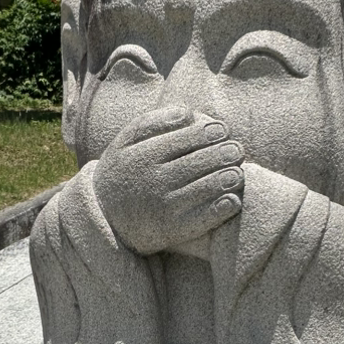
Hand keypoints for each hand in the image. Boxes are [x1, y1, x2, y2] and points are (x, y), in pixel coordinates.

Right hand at [92, 104, 243, 255]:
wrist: (104, 217)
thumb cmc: (124, 171)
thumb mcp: (126, 142)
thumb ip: (154, 122)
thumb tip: (188, 113)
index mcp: (142, 157)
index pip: (182, 140)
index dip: (207, 133)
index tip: (222, 130)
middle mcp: (152, 182)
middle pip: (196, 164)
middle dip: (222, 154)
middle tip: (238, 150)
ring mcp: (163, 207)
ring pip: (202, 189)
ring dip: (226, 179)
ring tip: (239, 172)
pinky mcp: (172, 231)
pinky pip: (201, 220)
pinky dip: (220, 210)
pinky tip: (234, 201)